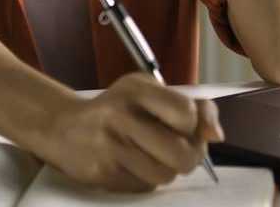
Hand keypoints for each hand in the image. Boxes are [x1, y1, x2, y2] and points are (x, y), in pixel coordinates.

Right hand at [30, 73, 224, 192]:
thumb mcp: (150, 92)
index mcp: (137, 90)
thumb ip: (193, 106)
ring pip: (165, 176)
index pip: (186, 113)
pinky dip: (145, 180)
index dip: (194, 126)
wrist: (63, 127)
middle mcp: (122, 116)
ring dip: (166, 171)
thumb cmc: (117, 108)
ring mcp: (110, 147)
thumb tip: (216, 136)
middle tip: (178, 150)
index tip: (186, 125)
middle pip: (182, 155)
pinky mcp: (103, 174)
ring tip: (152, 156)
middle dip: (188, 157)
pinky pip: (144, 188)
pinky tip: (133, 164)